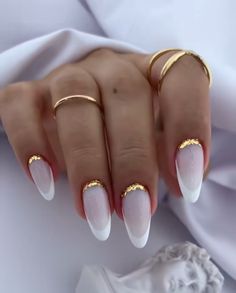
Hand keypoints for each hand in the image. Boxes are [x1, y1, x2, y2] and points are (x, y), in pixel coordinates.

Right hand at [0, 48, 210, 246]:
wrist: (81, 110)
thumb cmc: (127, 128)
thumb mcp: (156, 138)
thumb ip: (172, 155)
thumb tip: (181, 185)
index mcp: (151, 71)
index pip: (181, 77)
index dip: (190, 124)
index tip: (187, 183)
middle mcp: (110, 67)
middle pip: (126, 97)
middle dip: (133, 163)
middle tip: (135, 215)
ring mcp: (67, 76)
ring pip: (75, 104)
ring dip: (86, 164)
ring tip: (95, 213)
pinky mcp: (29, 93)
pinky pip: (20, 108)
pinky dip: (31, 146)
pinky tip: (46, 183)